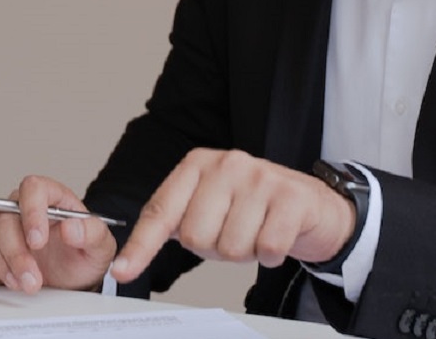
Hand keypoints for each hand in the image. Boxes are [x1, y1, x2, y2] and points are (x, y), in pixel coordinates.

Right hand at [0, 175, 116, 293]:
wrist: (71, 280)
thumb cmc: (83, 257)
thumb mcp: (100, 247)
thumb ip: (91, 233)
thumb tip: (70, 227)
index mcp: (50, 197)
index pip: (32, 188)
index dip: (31, 212)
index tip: (38, 241)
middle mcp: (21, 207)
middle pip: (4, 217)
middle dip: (15, 253)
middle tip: (32, 280)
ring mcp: (0, 223)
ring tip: (17, 281)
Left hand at [111, 149, 354, 282]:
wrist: (313, 206)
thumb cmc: (253, 208)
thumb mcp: (209, 203)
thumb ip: (174, 220)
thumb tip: (128, 257)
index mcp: (198, 164)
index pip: (161, 210)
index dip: (142, 246)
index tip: (122, 271)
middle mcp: (226, 164)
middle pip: (196, 237)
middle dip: (213, 248)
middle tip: (233, 232)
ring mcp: (260, 178)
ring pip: (230, 247)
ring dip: (244, 252)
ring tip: (256, 231)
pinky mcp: (291, 197)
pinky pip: (266, 249)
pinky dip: (271, 255)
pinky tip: (276, 237)